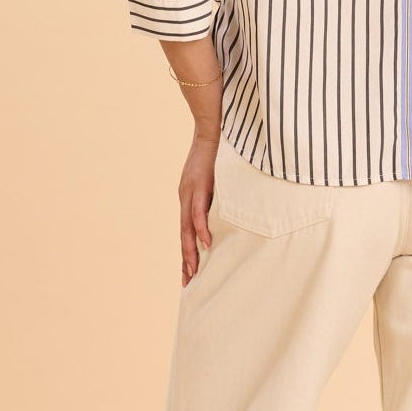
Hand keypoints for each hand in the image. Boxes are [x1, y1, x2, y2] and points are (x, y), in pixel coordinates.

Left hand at [178, 131, 218, 285]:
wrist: (213, 126)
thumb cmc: (218, 153)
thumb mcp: (216, 180)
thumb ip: (217, 197)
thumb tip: (228, 213)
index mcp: (188, 198)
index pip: (186, 232)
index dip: (187, 253)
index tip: (189, 275)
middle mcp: (185, 197)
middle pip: (183, 235)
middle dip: (186, 261)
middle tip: (188, 284)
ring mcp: (190, 191)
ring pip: (187, 228)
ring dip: (190, 251)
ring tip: (193, 272)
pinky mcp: (199, 184)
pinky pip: (199, 211)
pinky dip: (201, 228)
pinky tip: (205, 244)